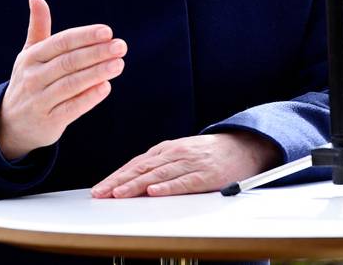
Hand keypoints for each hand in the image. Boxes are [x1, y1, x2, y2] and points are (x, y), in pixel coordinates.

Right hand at [0, 0, 127, 160]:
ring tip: (119, 64)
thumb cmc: (29, 80)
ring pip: (71, 84)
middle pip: (68, 62)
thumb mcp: (29, 54)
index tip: (108, 31)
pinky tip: (106, 87)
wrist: (9, 123)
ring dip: (96, 73)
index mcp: (31, 57)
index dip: (84, 36)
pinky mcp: (48, 122)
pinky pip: (71, 108)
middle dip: (96, 53)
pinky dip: (88, 98)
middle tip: (121, 46)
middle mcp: (33, 77)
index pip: (61, 43)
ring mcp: (39, 100)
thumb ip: (38, 27)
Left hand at [91, 132, 280, 197]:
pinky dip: (168, 187)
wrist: (243, 147)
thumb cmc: (208, 154)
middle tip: (102, 193)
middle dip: (119, 181)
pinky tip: (155, 192)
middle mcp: (175, 153)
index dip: (116, 176)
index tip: (100, 188)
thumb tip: (130, 181)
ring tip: (120, 194)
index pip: (136, 163)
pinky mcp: (205, 174)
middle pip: (142, 168)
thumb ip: (158, 165)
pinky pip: (184, 181)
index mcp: (167, 149)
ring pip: (159, 175)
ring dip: (137, 184)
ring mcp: (190, 163)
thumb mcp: (180, 153)